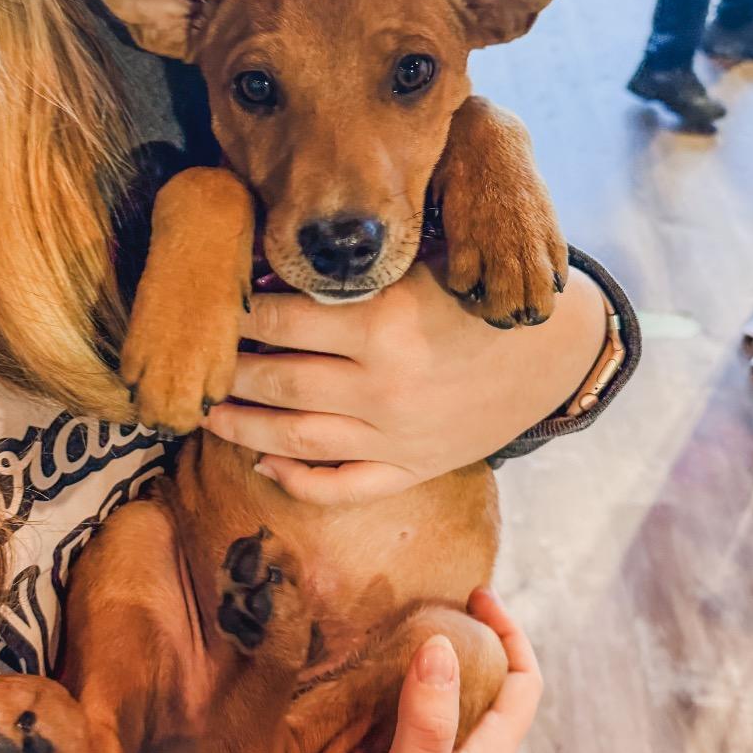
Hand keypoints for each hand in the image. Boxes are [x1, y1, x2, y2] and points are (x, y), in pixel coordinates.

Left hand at [203, 260, 606, 503]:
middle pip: (276, 381)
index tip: (209, 306)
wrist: (558, 350)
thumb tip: (272, 280)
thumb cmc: (481, 296)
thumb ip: (354, 276)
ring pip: (294, 438)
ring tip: (206, 413)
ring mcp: (397, 436)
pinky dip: (297, 482)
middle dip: (226, 371)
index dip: (235, 312)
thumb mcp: (422, 266)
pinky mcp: (415, 469)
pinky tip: (265, 467)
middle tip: (194, 362)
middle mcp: (383, 385)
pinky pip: (343, 486)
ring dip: (240, 428)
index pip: (279, 320)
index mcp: (384, 324)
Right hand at [315, 589, 541, 752]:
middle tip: (429, 601)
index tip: (475, 594)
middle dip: (471, 638)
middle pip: (492, 689)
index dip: (511, 633)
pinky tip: (367, 684)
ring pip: (454, 707)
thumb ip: (426, 727)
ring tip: (396, 630)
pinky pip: (419, 725)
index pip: (524, 684)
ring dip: (436, 665)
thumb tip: (441, 644)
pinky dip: (404, 692)